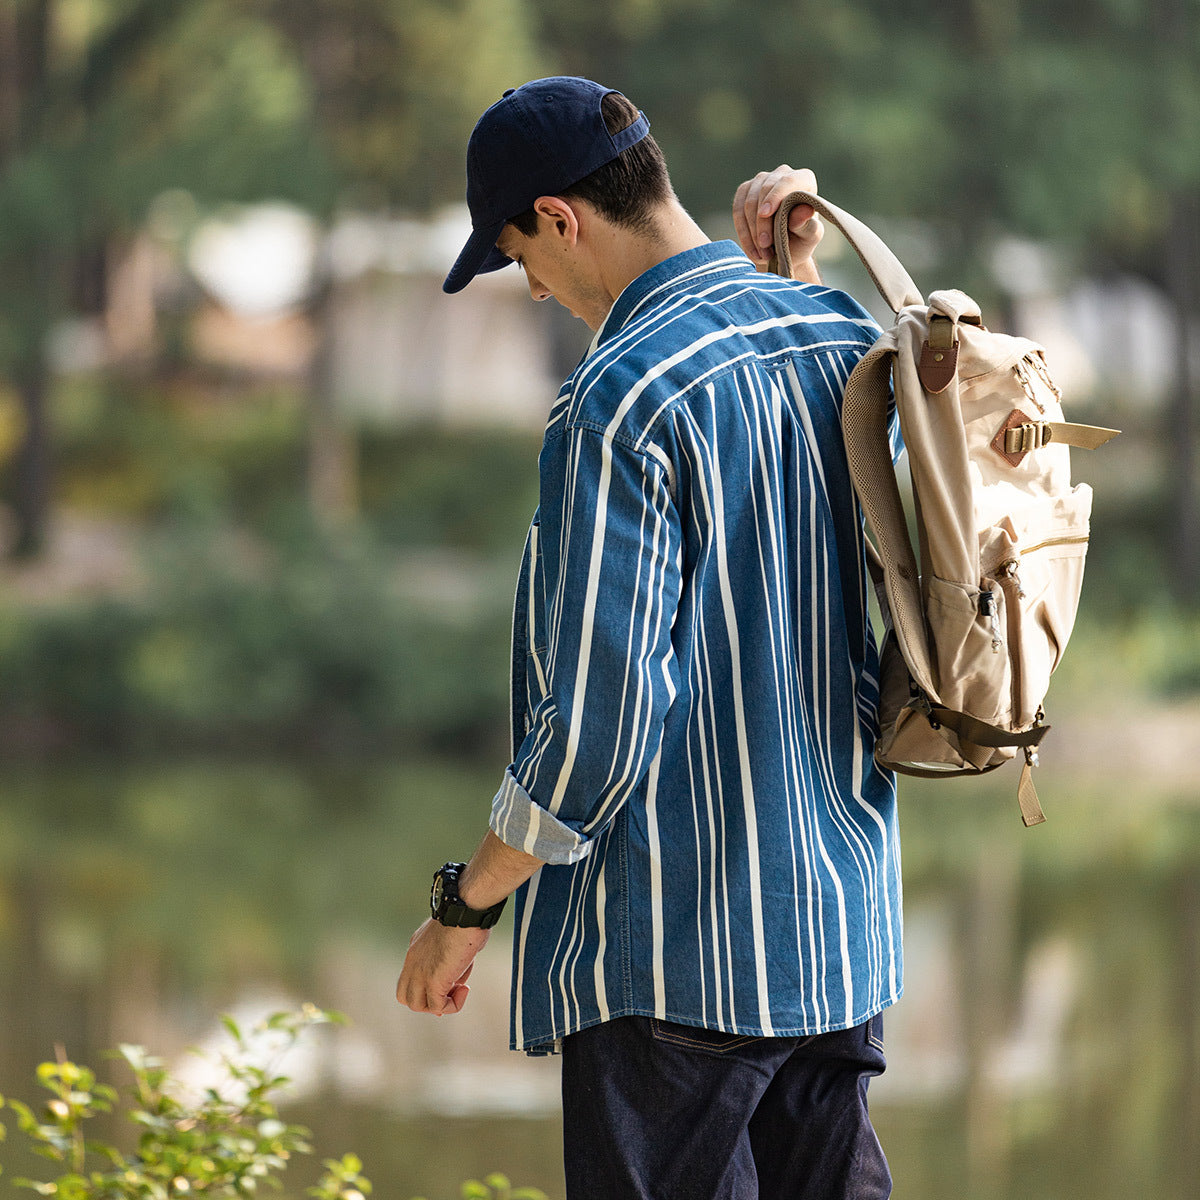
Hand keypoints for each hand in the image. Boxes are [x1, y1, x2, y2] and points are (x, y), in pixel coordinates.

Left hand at [395, 918, 488, 1015]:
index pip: (409, 979)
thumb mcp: (454, 943)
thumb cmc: (468, 919)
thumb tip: (458, 980)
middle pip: (405, 996)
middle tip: (451, 991)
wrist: (466, 911)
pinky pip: (438, 1007)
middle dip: (428, 1000)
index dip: (425, 989)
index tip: (448, 984)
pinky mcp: (433, 980)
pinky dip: (453, 1005)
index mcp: (416, 949)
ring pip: (417, 1005)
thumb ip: (452, 962)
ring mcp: (420, 972)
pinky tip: (465, 989)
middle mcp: (413, 962)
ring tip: (461, 988)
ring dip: (440, 1004)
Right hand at [733, 165, 823, 282]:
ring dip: (752, 231)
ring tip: (761, 255)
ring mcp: (761, 181)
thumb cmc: (802, 240)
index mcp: (804, 179)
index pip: (787, 182)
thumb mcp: (809, 237)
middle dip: (762, 222)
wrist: (785, 249)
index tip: (764, 214)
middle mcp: (782, 174)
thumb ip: (809, 225)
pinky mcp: (744, 191)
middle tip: (765, 246)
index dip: (775, 196)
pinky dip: (743, 232)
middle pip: (765, 192)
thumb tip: (805, 211)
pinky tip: (752, 250)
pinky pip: (738, 210)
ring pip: (749, 202)